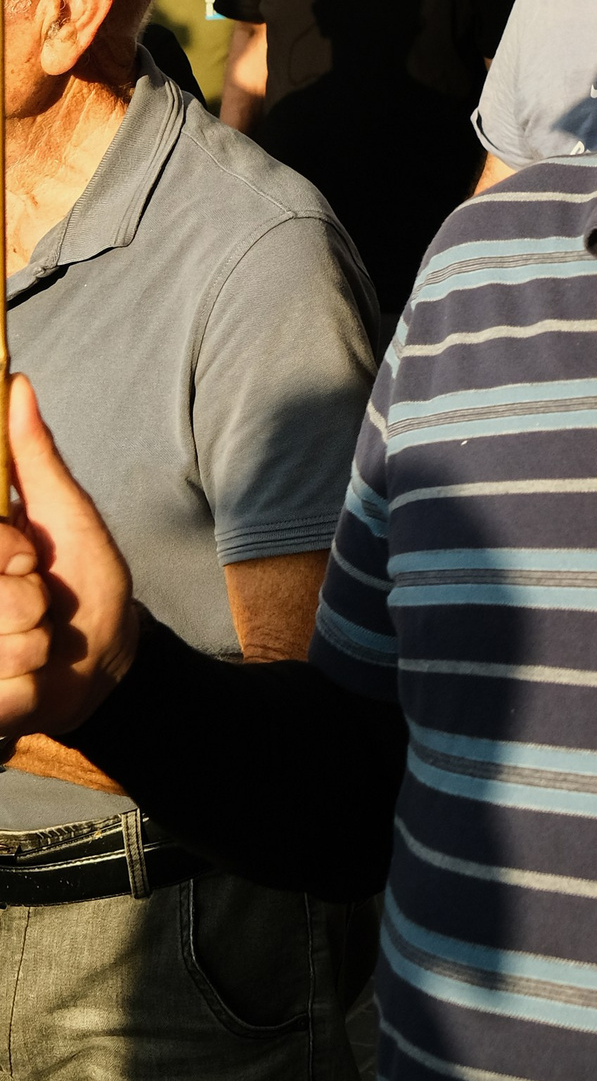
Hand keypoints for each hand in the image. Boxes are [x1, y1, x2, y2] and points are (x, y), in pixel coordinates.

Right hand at [0, 377, 139, 737]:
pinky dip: (31, 691)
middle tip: (40, 602)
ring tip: (37, 642)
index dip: (9, 556)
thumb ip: (34, 456)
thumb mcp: (66, 513)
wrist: (102, 661)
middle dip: (29, 603)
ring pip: (3, 648)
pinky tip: (30, 681)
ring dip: (35, 649)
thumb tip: (18, 384)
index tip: (29, 559)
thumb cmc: (84, 579)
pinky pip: (4, 696)